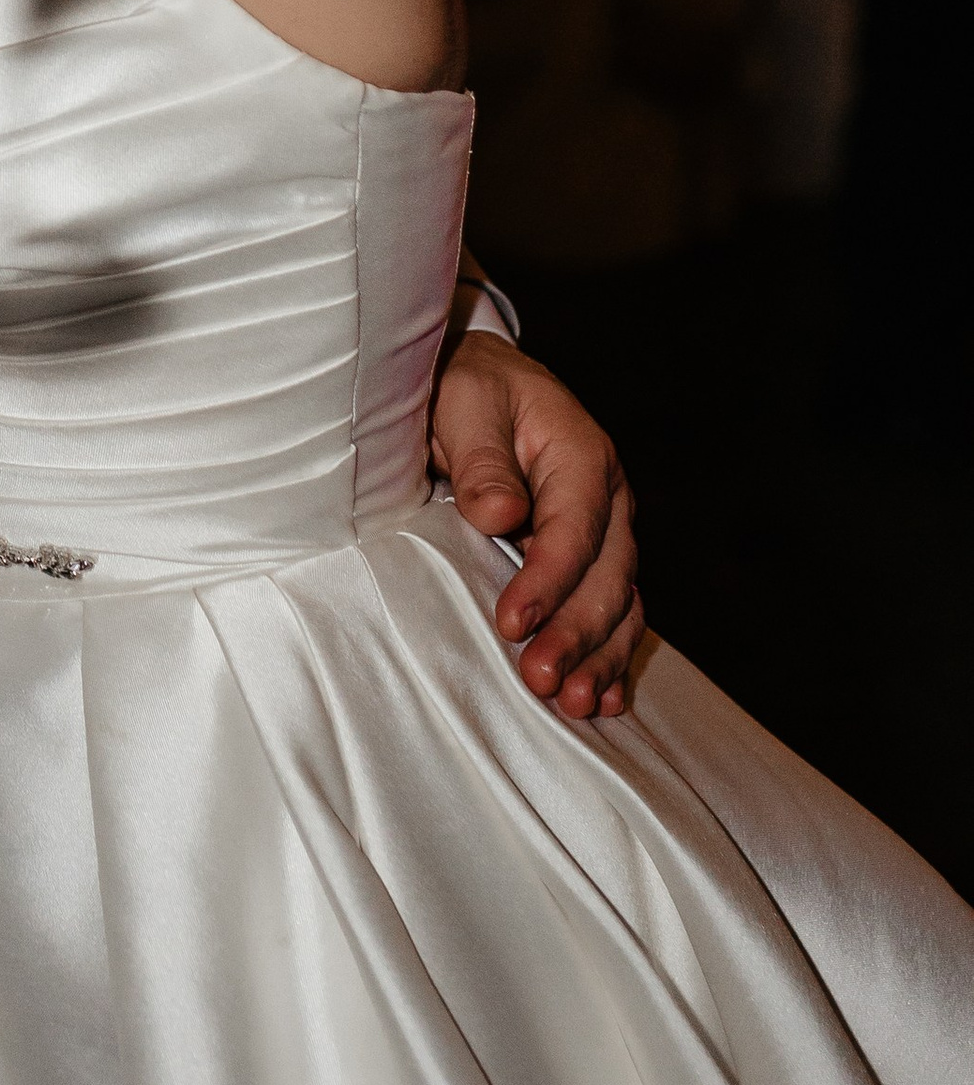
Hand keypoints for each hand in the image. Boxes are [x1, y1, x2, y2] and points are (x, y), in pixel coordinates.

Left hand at [432, 331, 642, 719]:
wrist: (481, 380)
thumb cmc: (468, 388)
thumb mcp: (465, 404)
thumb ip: (481, 460)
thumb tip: (500, 513)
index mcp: (582, 455)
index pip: (574, 530)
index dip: (547, 582)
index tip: (510, 624)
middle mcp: (608, 499)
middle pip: (607, 578)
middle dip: (577, 635)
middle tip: (541, 681)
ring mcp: (607, 532)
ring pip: (619, 604)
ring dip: (600, 657)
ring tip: (574, 705)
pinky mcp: (593, 558)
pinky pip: (614, 612)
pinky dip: (609, 655)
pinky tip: (603, 698)